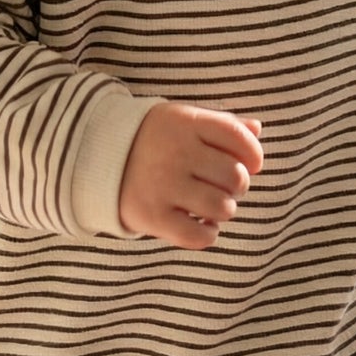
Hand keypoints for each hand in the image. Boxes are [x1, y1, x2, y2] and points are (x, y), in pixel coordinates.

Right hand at [119, 103, 262, 249]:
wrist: (97, 156)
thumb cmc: (154, 138)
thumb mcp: (184, 120)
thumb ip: (222, 123)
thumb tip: (258, 129)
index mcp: (185, 122)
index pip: (237, 137)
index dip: (254, 154)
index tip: (251, 163)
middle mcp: (176, 151)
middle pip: (235, 177)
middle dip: (238, 186)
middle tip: (223, 186)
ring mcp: (163, 184)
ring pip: (222, 208)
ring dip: (223, 210)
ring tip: (209, 205)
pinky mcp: (152, 216)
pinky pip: (199, 236)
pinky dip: (207, 234)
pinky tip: (198, 222)